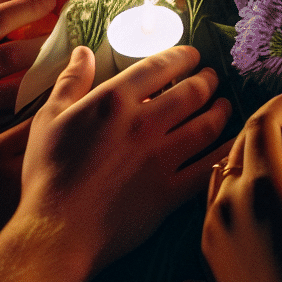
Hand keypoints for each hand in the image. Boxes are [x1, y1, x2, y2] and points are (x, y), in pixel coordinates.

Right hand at [18, 45, 229, 271]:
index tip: (193, 55)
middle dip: (207, 80)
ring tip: (225, 104)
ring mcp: (161, 158)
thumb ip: (70, 81)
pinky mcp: (170, 191)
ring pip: (206, 125)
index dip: (182, 56)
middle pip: (191, 92)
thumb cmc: (47, 174)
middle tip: (212, 77)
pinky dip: (226, 151)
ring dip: (221, 110)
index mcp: (114, 101)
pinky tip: (234, 143)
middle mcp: (144, 124)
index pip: (159, 67)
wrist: (55, 230)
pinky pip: (209, 166)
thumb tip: (83, 51)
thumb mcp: (48, 119)